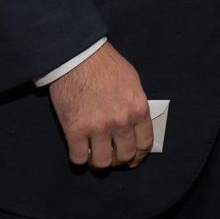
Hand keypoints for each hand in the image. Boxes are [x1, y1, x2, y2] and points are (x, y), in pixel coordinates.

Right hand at [48, 41, 153, 169]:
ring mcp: (97, 128)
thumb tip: (136, 125)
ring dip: (99, 162)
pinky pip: (78, 158)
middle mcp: (120, 122)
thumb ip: (135, 105)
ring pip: (102, 163)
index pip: (144, 144)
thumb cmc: (105, 64)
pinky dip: (79, 158)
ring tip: (95, 154)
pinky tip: (79, 150)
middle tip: (112, 155)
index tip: (132, 157)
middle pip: (124, 157)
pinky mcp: (74, 130)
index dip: (138, 155)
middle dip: (119, 160)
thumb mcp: (132, 81)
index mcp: (137, 109)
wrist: (77, 55)